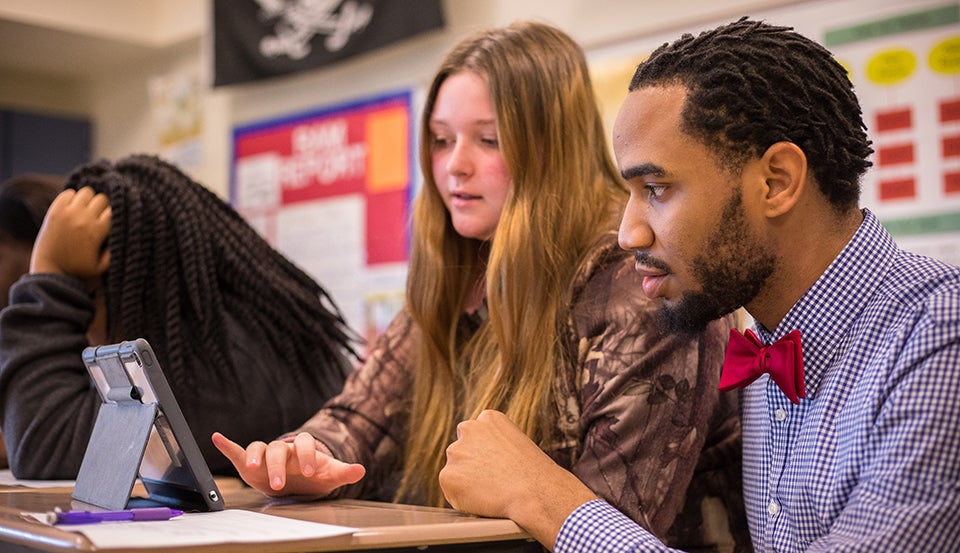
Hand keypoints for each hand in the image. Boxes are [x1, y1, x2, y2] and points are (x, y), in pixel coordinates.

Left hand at [30, 187, 110, 283]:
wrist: (50, 271)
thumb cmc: (79, 270)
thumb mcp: (103, 267)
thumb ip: (115, 251)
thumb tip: (121, 233)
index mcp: (96, 231)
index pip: (113, 210)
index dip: (114, 215)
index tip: (110, 222)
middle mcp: (83, 219)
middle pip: (102, 198)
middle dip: (103, 206)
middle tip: (98, 216)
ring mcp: (67, 213)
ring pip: (87, 192)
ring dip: (89, 200)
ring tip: (86, 210)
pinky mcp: (54, 211)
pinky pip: (68, 193)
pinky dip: (73, 198)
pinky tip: (73, 208)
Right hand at [212, 432, 364, 497]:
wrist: (299, 480)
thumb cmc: (314, 476)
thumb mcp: (330, 475)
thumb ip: (344, 471)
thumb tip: (361, 470)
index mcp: (304, 449)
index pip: (306, 444)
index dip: (308, 455)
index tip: (309, 471)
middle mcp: (284, 448)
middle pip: (279, 449)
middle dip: (277, 465)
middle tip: (277, 483)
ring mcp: (267, 454)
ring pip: (258, 447)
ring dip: (254, 457)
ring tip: (251, 468)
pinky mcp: (250, 462)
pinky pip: (238, 450)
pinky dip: (227, 445)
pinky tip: (217, 438)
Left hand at [439, 410, 597, 549]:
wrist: (535, 492)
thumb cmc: (534, 475)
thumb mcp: (518, 444)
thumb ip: (496, 445)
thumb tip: (484, 460)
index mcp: (488, 418)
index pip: (475, 436)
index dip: (485, 454)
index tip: (495, 467)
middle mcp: (468, 429)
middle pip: (461, 451)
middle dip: (471, 466)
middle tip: (492, 482)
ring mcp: (456, 452)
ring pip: (455, 472)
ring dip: (466, 482)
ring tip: (492, 492)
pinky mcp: (448, 476)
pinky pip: (452, 492)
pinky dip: (464, 500)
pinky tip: (485, 500)